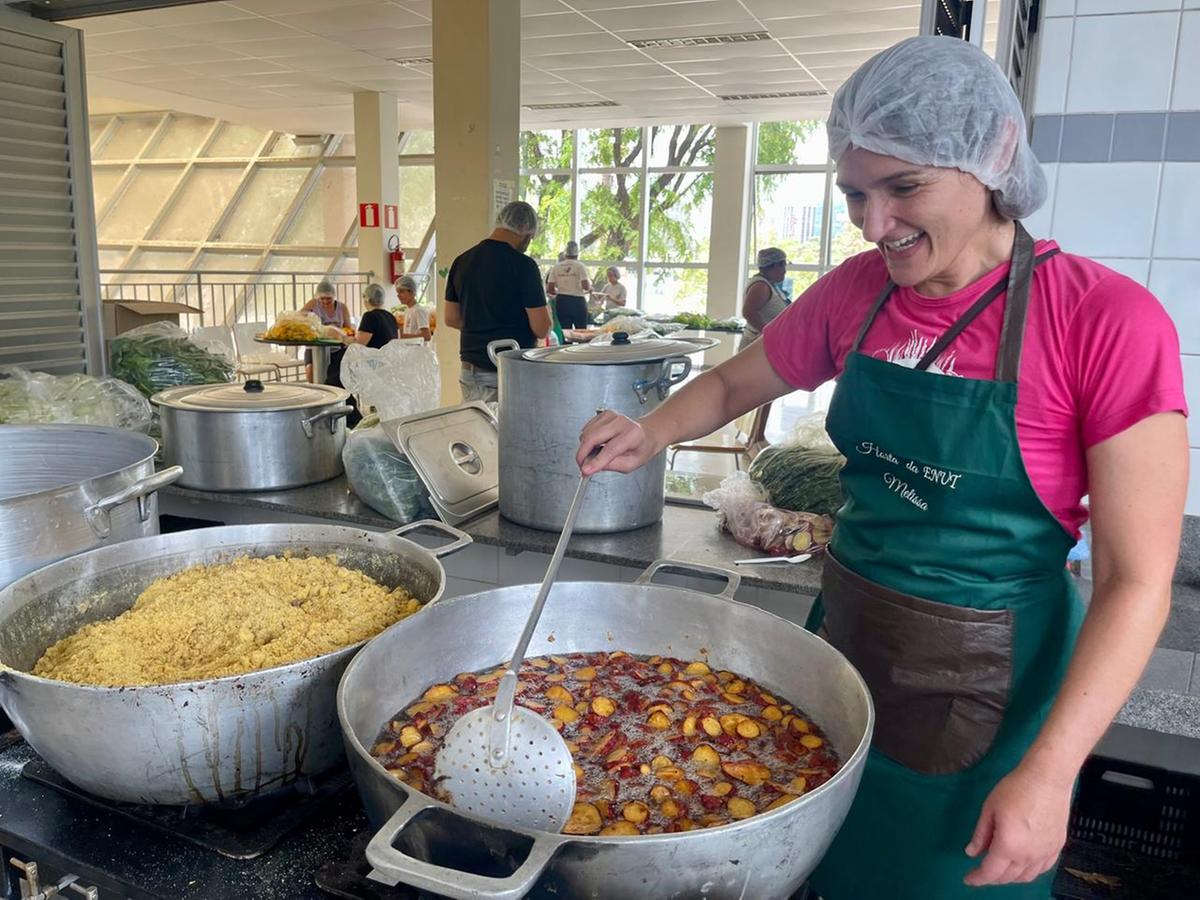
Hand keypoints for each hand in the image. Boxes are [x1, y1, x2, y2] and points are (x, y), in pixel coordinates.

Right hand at [577, 410, 661, 474]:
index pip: (610, 449)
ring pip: (587, 433)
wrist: (646, 435)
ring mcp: (611, 416)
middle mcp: (621, 422)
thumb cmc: (641, 449)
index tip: (585, 470)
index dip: (596, 461)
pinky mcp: (602, 415)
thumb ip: (612, 466)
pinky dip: (586, 440)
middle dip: (583, 454)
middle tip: (581, 466)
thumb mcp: (631, 464)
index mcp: (632, 435)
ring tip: (592, 457)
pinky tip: (595, 445)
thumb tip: (592, 467)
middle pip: (593, 437)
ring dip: (584, 448)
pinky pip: (586, 429)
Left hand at [964, 763, 1072, 886]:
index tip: (968, 879)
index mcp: (1008, 846)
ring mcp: (1045, 853)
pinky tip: (1022, 864)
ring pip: (1025, 877)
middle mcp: (1028, 856)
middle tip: (981, 871)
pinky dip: (1028, 872)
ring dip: (1010, 877)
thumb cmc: (1014, 789)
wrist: (1047, 779)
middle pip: (1007, 877)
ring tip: (999, 868)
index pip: (990, 872)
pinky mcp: (1057, 847)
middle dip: (992, 877)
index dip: (977, 878)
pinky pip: (1041, 869)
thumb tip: (972, 853)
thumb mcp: (989, 809)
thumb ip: (980, 834)